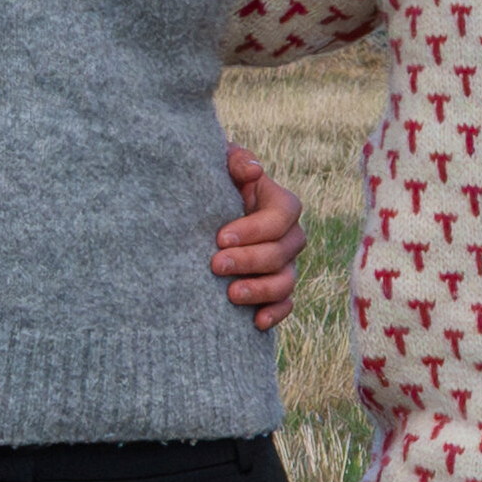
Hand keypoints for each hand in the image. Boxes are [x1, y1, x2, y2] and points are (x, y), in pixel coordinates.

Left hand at [210, 136, 309, 324]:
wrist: (194, 217)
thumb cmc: (208, 186)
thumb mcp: (217, 166)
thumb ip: (235, 160)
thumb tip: (253, 170)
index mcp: (278, 203)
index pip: (283, 215)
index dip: (255, 228)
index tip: (220, 237)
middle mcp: (287, 235)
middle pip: (283, 251)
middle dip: (250, 260)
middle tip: (215, 264)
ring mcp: (283, 264)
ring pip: (286, 280)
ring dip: (261, 289)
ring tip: (230, 294)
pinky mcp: (273, 290)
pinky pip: (286, 304)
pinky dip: (275, 314)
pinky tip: (255, 322)